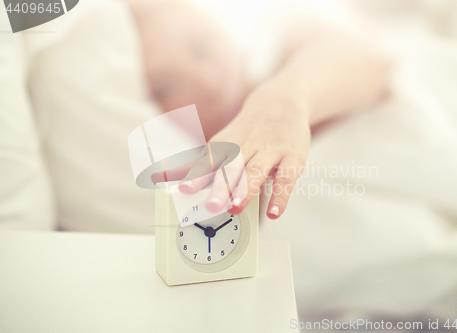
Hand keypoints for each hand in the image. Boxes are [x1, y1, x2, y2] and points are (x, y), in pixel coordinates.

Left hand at [179, 84, 310, 218]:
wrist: (281, 101)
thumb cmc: (246, 131)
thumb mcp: (221, 143)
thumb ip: (196, 164)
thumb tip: (161, 177)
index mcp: (226, 146)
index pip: (209, 162)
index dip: (197, 175)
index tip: (184, 190)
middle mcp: (246, 147)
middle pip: (232, 167)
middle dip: (221, 186)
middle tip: (211, 205)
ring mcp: (271, 151)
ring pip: (257, 170)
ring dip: (246, 188)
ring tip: (236, 208)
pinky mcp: (292, 157)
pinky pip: (286, 178)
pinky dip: (280, 196)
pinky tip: (273, 212)